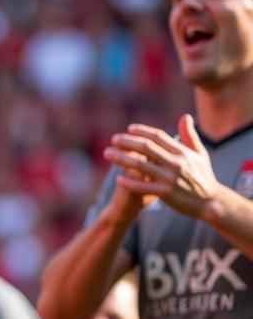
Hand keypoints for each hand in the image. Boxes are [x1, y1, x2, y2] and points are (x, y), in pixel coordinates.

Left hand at [106, 115, 220, 219]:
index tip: (129, 128)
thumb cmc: (203, 176)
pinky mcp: (165, 193)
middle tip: (113, 139)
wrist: (210, 202)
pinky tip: (118, 177)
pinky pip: (142, 186)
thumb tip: (185, 116)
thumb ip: (190, 135)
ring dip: (121, 158)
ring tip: (108, 154)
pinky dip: (129, 182)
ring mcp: (170, 178)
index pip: (158, 137)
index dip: (142, 131)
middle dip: (127, 142)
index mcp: (182, 152)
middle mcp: (176, 163)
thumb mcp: (200, 154)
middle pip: (146, 148)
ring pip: (140, 165)